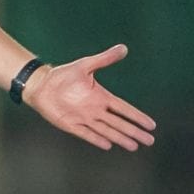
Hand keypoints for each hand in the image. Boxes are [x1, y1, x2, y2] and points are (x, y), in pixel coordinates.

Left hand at [21, 44, 156, 151]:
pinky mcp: (71, 125)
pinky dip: (96, 139)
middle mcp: (95, 110)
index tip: (151, 125)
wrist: (42, 85)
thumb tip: (123, 48)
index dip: (137, 116)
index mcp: (101, 97)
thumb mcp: (85, 65)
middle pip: (119, 123)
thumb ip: (104, 59)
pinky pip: (86, 133)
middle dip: (134, 131)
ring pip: (106, 130)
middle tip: (149, 140)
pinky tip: (108, 145)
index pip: (124, 108)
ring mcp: (84, 118)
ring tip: (134, 146)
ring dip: (120, 138)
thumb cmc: (63, 75)